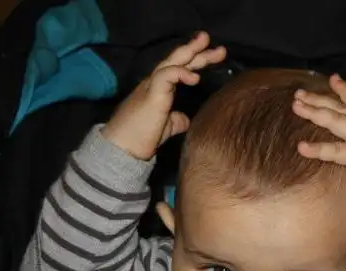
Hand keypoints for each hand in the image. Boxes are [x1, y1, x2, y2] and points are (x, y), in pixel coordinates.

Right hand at [103, 32, 225, 160]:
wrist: (124, 147)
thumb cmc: (142, 137)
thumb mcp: (167, 126)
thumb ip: (177, 119)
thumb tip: (187, 119)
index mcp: (160, 88)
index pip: (180, 67)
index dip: (197, 59)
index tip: (215, 55)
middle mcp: (156, 82)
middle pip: (179, 60)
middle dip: (199, 50)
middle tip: (221, 48)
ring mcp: (152, 85)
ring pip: (173, 62)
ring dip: (193, 54)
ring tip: (212, 49)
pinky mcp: (151, 93)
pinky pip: (166, 75)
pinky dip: (181, 73)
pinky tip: (195, 77)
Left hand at [292, 74, 345, 198]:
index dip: (345, 90)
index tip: (332, 78)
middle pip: (341, 109)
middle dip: (319, 99)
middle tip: (299, 94)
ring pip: (336, 121)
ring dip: (314, 113)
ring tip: (296, 107)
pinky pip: (334, 151)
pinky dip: (316, 149)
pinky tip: (301, 147)